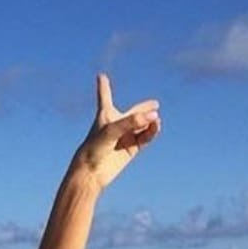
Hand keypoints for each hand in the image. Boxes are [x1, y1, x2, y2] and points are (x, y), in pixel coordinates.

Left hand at [70, 74, 160, 191]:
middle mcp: (116, 125)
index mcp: (105, 115)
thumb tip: (154, 117)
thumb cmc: (95, 148)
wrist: (91, 173)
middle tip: (155, 104)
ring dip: (150, 121)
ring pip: (142, 124)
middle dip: (144, 109)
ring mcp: (125, 136)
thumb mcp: (111, 130)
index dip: (103, 86)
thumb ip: (132, 121)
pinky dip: (152, 131)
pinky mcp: (132, 148)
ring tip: (155, 119)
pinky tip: (156, 125)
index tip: (101, 76)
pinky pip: (146, 136)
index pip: (105, 97)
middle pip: (133, 113)